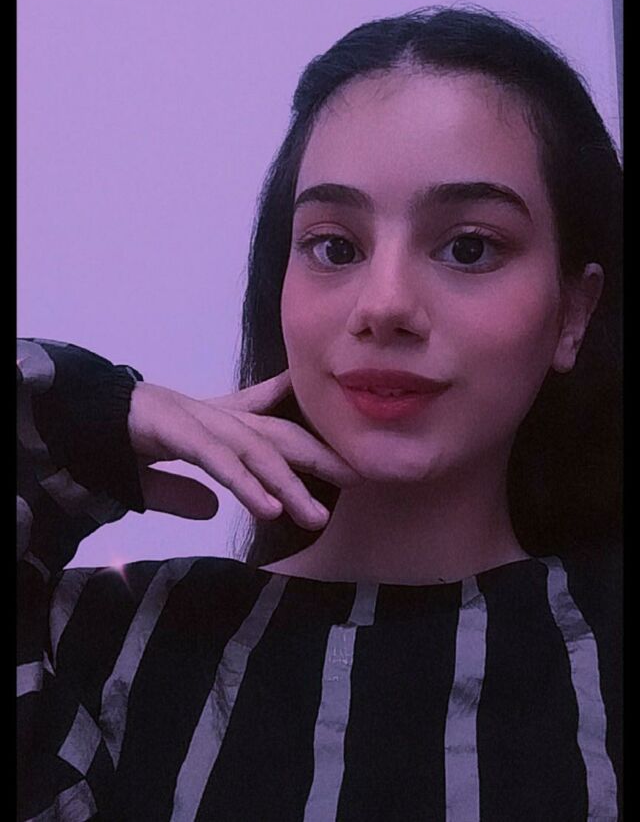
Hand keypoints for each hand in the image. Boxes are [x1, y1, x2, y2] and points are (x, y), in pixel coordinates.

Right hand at [127, 370, 363, 527]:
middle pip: (280, 437)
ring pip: (255, 450)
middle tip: (360, 480)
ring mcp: (199, 421)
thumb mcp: (161, 470)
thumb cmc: (127, 440)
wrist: (85, 413)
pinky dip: (245, 483)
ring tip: (316, 515)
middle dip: (321, 457)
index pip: (277, 434)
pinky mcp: (175, 429)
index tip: (349, 468)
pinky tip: (269, 507)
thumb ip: (186, 491)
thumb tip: (211, 511)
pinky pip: (217, 459)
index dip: (314, 448)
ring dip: (289, 483)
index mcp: (221, 425)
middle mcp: (219, 419)